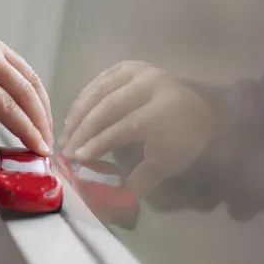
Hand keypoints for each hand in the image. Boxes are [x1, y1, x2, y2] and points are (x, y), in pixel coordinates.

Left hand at [0, 38, 53, 191]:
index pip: (5, 106)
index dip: (26, 131)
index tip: (41, 152)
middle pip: (23, 91)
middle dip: (39, 122)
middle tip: (46, 149)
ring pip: (30, 80)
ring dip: (41, 109)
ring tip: (44, 136)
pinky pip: (24, 73)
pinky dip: (34, 96)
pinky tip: (37, 117)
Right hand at [58, 61, 212, 198]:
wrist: (199, 111)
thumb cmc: (182, 141)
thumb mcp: (167, 163)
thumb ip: (141, 179)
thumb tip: (112, 196)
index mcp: (166, 110)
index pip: (125, 127)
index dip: (99, 142)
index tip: (78, 158)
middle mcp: (152, 85)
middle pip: (109, 106)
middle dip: (83, 130)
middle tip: (65, 148)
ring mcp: (140, 71)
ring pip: (100, 91)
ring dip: (78, 114)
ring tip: (64, 134)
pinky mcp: (129, 66)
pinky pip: (100, 81)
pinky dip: (84, 98)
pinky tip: (73, 116)